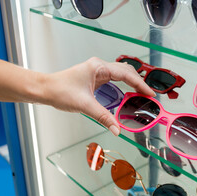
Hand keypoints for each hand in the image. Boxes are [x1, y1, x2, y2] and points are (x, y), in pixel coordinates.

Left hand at [40, 57, 155, 135]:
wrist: (46, 89)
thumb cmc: (60, 90)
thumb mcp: (85, 105)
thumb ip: (104, 117)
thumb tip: (117, 129)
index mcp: (99, 67)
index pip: (126, 75)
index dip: (141, 84)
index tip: (150, 94)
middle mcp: (99, 66)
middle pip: (126, 72)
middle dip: (138, 83)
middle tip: (148, 96)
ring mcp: (97, 71)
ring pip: (120, 74)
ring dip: (131, 84)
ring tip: (141, 95)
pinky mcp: (94, 77)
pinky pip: (114, 79)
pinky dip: (123, 86)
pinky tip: (126, 94)